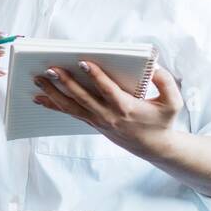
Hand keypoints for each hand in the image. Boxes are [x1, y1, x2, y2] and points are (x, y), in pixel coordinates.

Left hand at [32, 60, 182, 157]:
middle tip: (50, 69)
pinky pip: (70, 113)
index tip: (82, 62)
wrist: (154, 148)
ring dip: (53, 93)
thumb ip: (166, 82)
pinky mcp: (92, 123)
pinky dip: (54, 105)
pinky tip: (39, 98)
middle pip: (82, 98)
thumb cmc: (163, 121)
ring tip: (37, 80)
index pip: (108, 90)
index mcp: (127, 107)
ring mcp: (98, 120)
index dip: (95, 76)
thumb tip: (154, 67)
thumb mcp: (173, 103)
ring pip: (71, 107)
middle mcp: (108, 115)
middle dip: (65, 83)